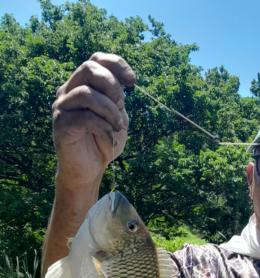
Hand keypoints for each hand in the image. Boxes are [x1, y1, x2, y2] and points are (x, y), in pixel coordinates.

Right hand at [52, 52, 134, 187]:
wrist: (89, 170)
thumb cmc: (104, 141)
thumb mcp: (117, 116)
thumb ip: (118, 98)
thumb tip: (124, 81)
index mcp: (82, 84)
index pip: (96, 59)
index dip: (117, 64)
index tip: (133, 82)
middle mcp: (69, 91)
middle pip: (88, 68)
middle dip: (112, 85)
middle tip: (122, 105)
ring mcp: (62, 106)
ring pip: (86, 92)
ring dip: (109, 109)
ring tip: (118, 126)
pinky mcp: (61, 124)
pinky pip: (85, 117)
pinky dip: (103, 127)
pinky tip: (109, 138)